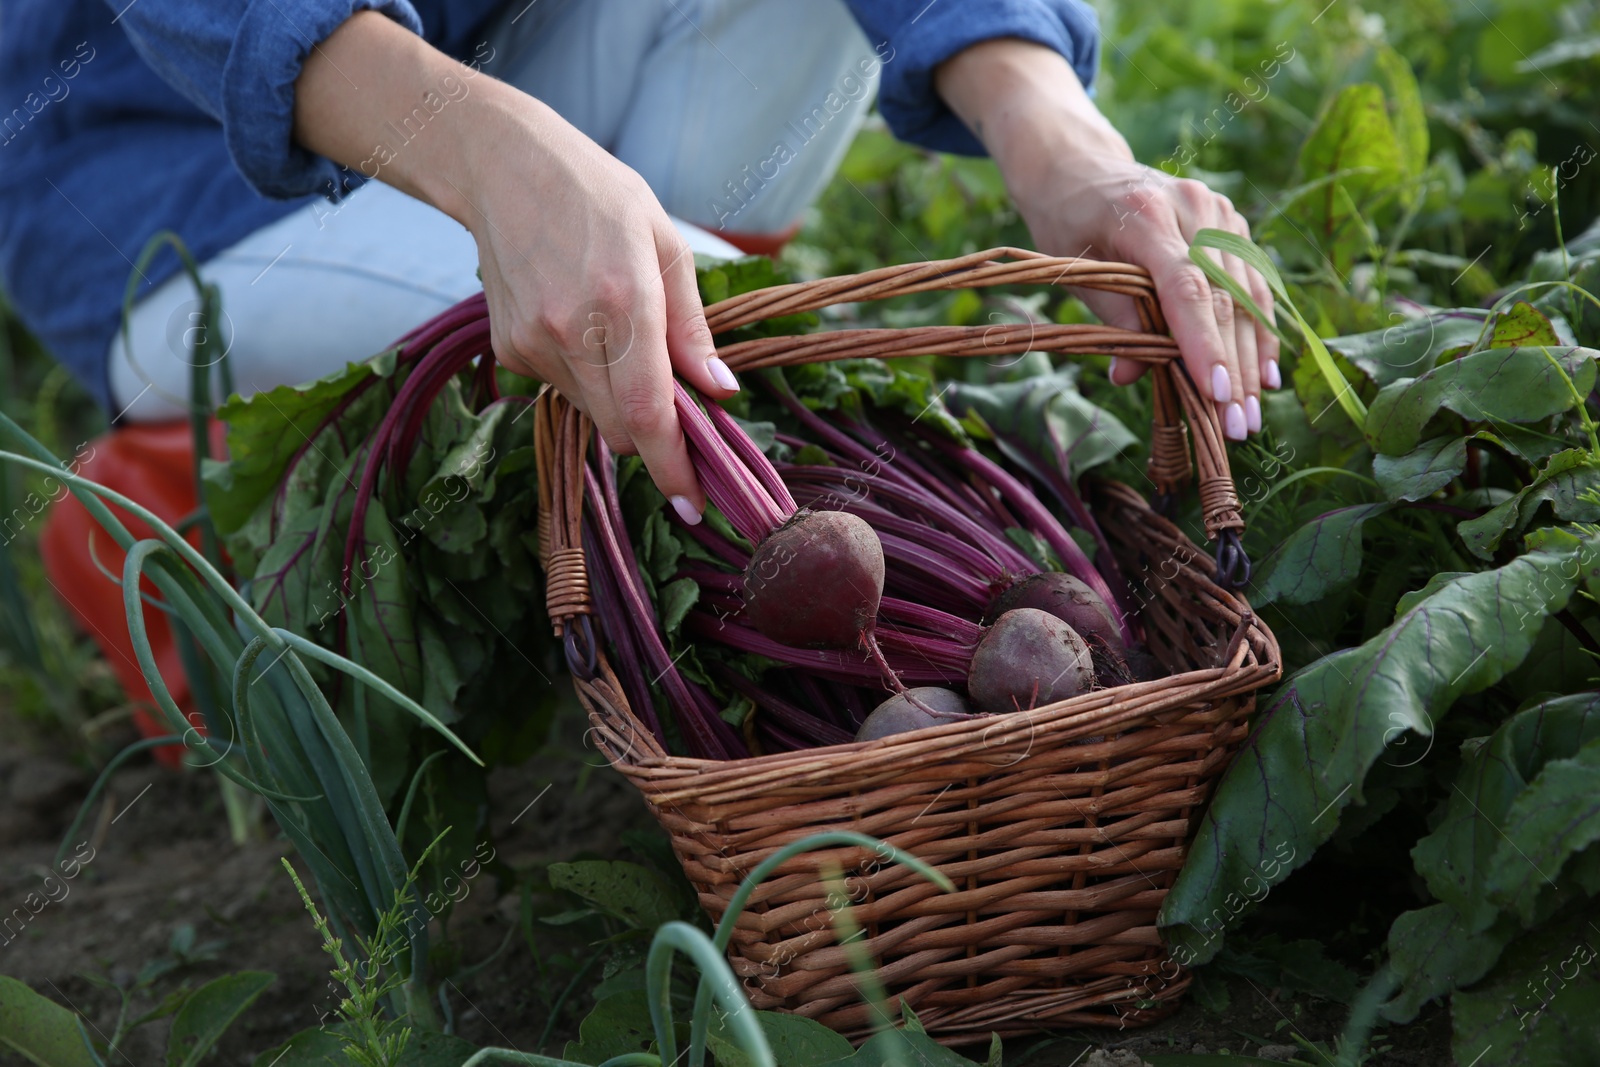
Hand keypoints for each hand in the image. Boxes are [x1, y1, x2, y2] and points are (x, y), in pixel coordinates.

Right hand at [293, 12, 735, 517]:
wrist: (504, 168)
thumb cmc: (601, 199)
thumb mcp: (667, 247)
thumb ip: (693, 329)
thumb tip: (721, 393)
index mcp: (622, 303)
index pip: (647, 414)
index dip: (672, 467)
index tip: (694, 503)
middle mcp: (570, 333)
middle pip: (621, 431)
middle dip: (656, 437)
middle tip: (683, 415)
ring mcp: (532, 345)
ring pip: (592, 414)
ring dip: (620, 400)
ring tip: (620, 334)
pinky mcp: (509, 351)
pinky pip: (563, 390)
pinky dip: (587, 377)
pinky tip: (582, 323)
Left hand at [936, 39, 1280, 439]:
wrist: (1081, 167)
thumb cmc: (1067, 223)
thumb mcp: (1075, 270)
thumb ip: (1112, 320)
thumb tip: (1131, 378)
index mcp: (1146, 215)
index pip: (1186, 287)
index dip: (1204, 344)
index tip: (1218, 394)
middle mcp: (1193, 207)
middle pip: (1224, 297)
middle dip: (1233, 368)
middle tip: (1238, 427)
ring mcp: (1218, 212)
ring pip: (1247, 294)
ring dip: (1252, 359)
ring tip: (1250, 414)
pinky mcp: (1231, 224)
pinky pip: (1252, 283)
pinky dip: (1258, 330)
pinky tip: (1264, 375)